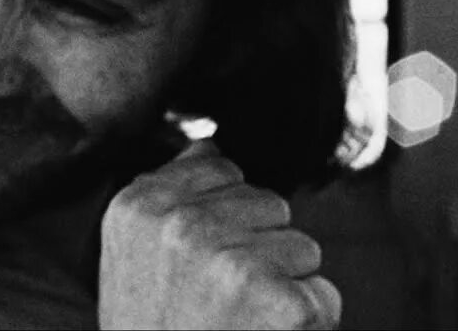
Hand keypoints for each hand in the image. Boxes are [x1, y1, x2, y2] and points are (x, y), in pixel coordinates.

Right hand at [98, 139, 340, 329]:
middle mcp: (182, 225)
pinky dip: (307, 327)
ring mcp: (232, 261)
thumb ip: (171, 194)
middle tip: (219, 303)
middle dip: (257, 249)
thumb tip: (209, 144)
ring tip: (240, 325)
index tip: (199, 263)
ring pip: (302, 248)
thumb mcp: (133, 256)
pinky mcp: (281, 302)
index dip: (224, 217)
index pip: (221, 168)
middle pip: (268, 204)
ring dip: (283, 288)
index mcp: (139, 206)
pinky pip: (323, 294)